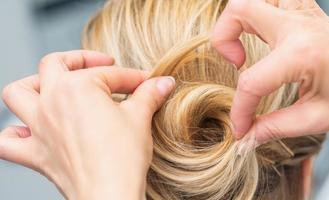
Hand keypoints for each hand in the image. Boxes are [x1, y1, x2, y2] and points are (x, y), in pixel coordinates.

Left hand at [0, 51, 174, 199]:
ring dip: (32, 85)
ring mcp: (38, 127)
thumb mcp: (140, 118)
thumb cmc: (123, 157)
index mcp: (77, 87)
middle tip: (101, 66)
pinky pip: (8, 142)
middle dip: (79, 60)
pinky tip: (31, 132)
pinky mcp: (35, 154)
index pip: (110, 74)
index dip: (132, 77)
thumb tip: (164, 82)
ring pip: (17, 93)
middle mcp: (50, 101)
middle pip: (54, 64)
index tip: (146, 84)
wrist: (110, 193)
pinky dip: (14, 134)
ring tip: (52, 87)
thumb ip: (149, 94)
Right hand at [211, 0, 328, 147]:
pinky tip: (267, 35)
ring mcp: (306, 15)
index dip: (240, 109)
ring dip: (242, 17)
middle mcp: (301, 26)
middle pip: (241, 9)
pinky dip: (263, 10)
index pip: (252, 81)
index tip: (242, 129)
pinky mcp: (311, 13)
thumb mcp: (318, 119)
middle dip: (223, 38)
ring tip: (248, 45)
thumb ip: (275, 127)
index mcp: (303, 54)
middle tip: (238, 64)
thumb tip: (247, 137)